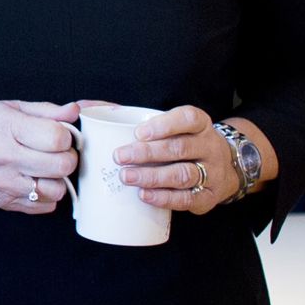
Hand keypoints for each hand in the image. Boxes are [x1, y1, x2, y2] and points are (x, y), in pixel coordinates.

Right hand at [0, 100, 84, 215]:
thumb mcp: (10, 108)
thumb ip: (46, 111)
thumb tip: (76, 110)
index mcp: (9, 129)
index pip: (58, 138)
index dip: (65, 136)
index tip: (58, 135)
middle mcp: (6, 158)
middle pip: (62, 166)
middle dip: (67, 158)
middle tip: (56, 153)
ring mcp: (5, 184)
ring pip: (57, 191)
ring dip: (58, 180)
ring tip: (45, 169)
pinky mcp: (5, 203)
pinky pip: (44, 207)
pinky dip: (46, 196)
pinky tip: (34, 181)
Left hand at [113, 105, 238, 214]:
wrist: (222, 169)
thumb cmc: (181, 143)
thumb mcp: (167, 125)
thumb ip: (126, 115)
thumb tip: (83, 106)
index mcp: (200, 125)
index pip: (188, 119)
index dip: (164, 125)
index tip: (138, 132)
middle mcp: (209, 147)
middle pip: (180, 148)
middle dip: (147, 153)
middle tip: (119, 157)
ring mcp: (212, 173)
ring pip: (183, 174)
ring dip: (152, 177)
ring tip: (126, 177)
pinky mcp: (208, 197)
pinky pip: (187, 199)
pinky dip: (164, 198)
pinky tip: (144, 195)